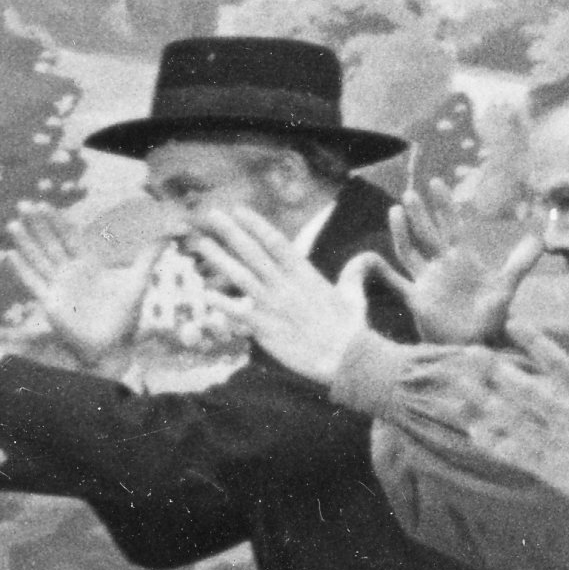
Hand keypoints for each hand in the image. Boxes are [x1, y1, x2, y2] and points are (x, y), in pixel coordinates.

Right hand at [0, 200, 150, 363]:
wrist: (112, 347)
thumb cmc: (125, 316)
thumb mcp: (139, 280)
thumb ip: (150, 254)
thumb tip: (172, 230)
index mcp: (88, 264)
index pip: (69, 236)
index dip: (56, 220)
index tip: (44, 203)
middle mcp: (70, 272)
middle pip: (50, 242)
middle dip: (36, 224)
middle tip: (23, 204)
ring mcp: (58, 287)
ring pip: (38, 259)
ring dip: (25, 243)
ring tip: (12, 224)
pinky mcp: (50, 303)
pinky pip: (33, 283)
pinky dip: (22, 271)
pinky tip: (11, 256)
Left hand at [179, 205, 370, 385]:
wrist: (347, 358)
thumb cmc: (352, 329)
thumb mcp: (355, 295)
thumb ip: (354, 272)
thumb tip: (366, 256)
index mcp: (304, 274)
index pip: (275, 242)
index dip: (256, 224)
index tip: (239, 210)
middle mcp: (285, 285)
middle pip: (252, 252)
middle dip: (231, 232)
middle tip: (212, 216)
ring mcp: (273, 306)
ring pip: (240, 276)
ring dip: (219, 259)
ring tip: (202, 244)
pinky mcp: (265, 329)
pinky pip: (238, 312)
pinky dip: (221, 303)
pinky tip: (205, 293)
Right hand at [385, 180, 544, 347]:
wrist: (477, 343)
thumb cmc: (491, 315)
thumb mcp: (506, 286)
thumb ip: (520, 262)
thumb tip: (541, 238)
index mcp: (461, 257)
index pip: (451, 225)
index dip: (444, 205)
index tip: (436, 183)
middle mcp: (441, 265)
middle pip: (427, 233)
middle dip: (420, 214)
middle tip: (412, 193)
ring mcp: (426, 280)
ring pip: (410, 251)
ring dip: (402, 232)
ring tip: (396, 210)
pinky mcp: (417, 299)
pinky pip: (396, 283)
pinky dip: (381, 273)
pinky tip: (368, 260)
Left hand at [415, 334, 568, 508]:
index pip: (555, 358)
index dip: (532, 338)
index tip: (512, 323)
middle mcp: (562, 412)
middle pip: (519, 385)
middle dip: (493, 368)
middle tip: (469, 351)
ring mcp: (550, 439)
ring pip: (507, 415)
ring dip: (479, 400)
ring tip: (457, 385)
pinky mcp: (545, 464)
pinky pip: (510, 450)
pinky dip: (490, 440)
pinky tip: (470, 430)